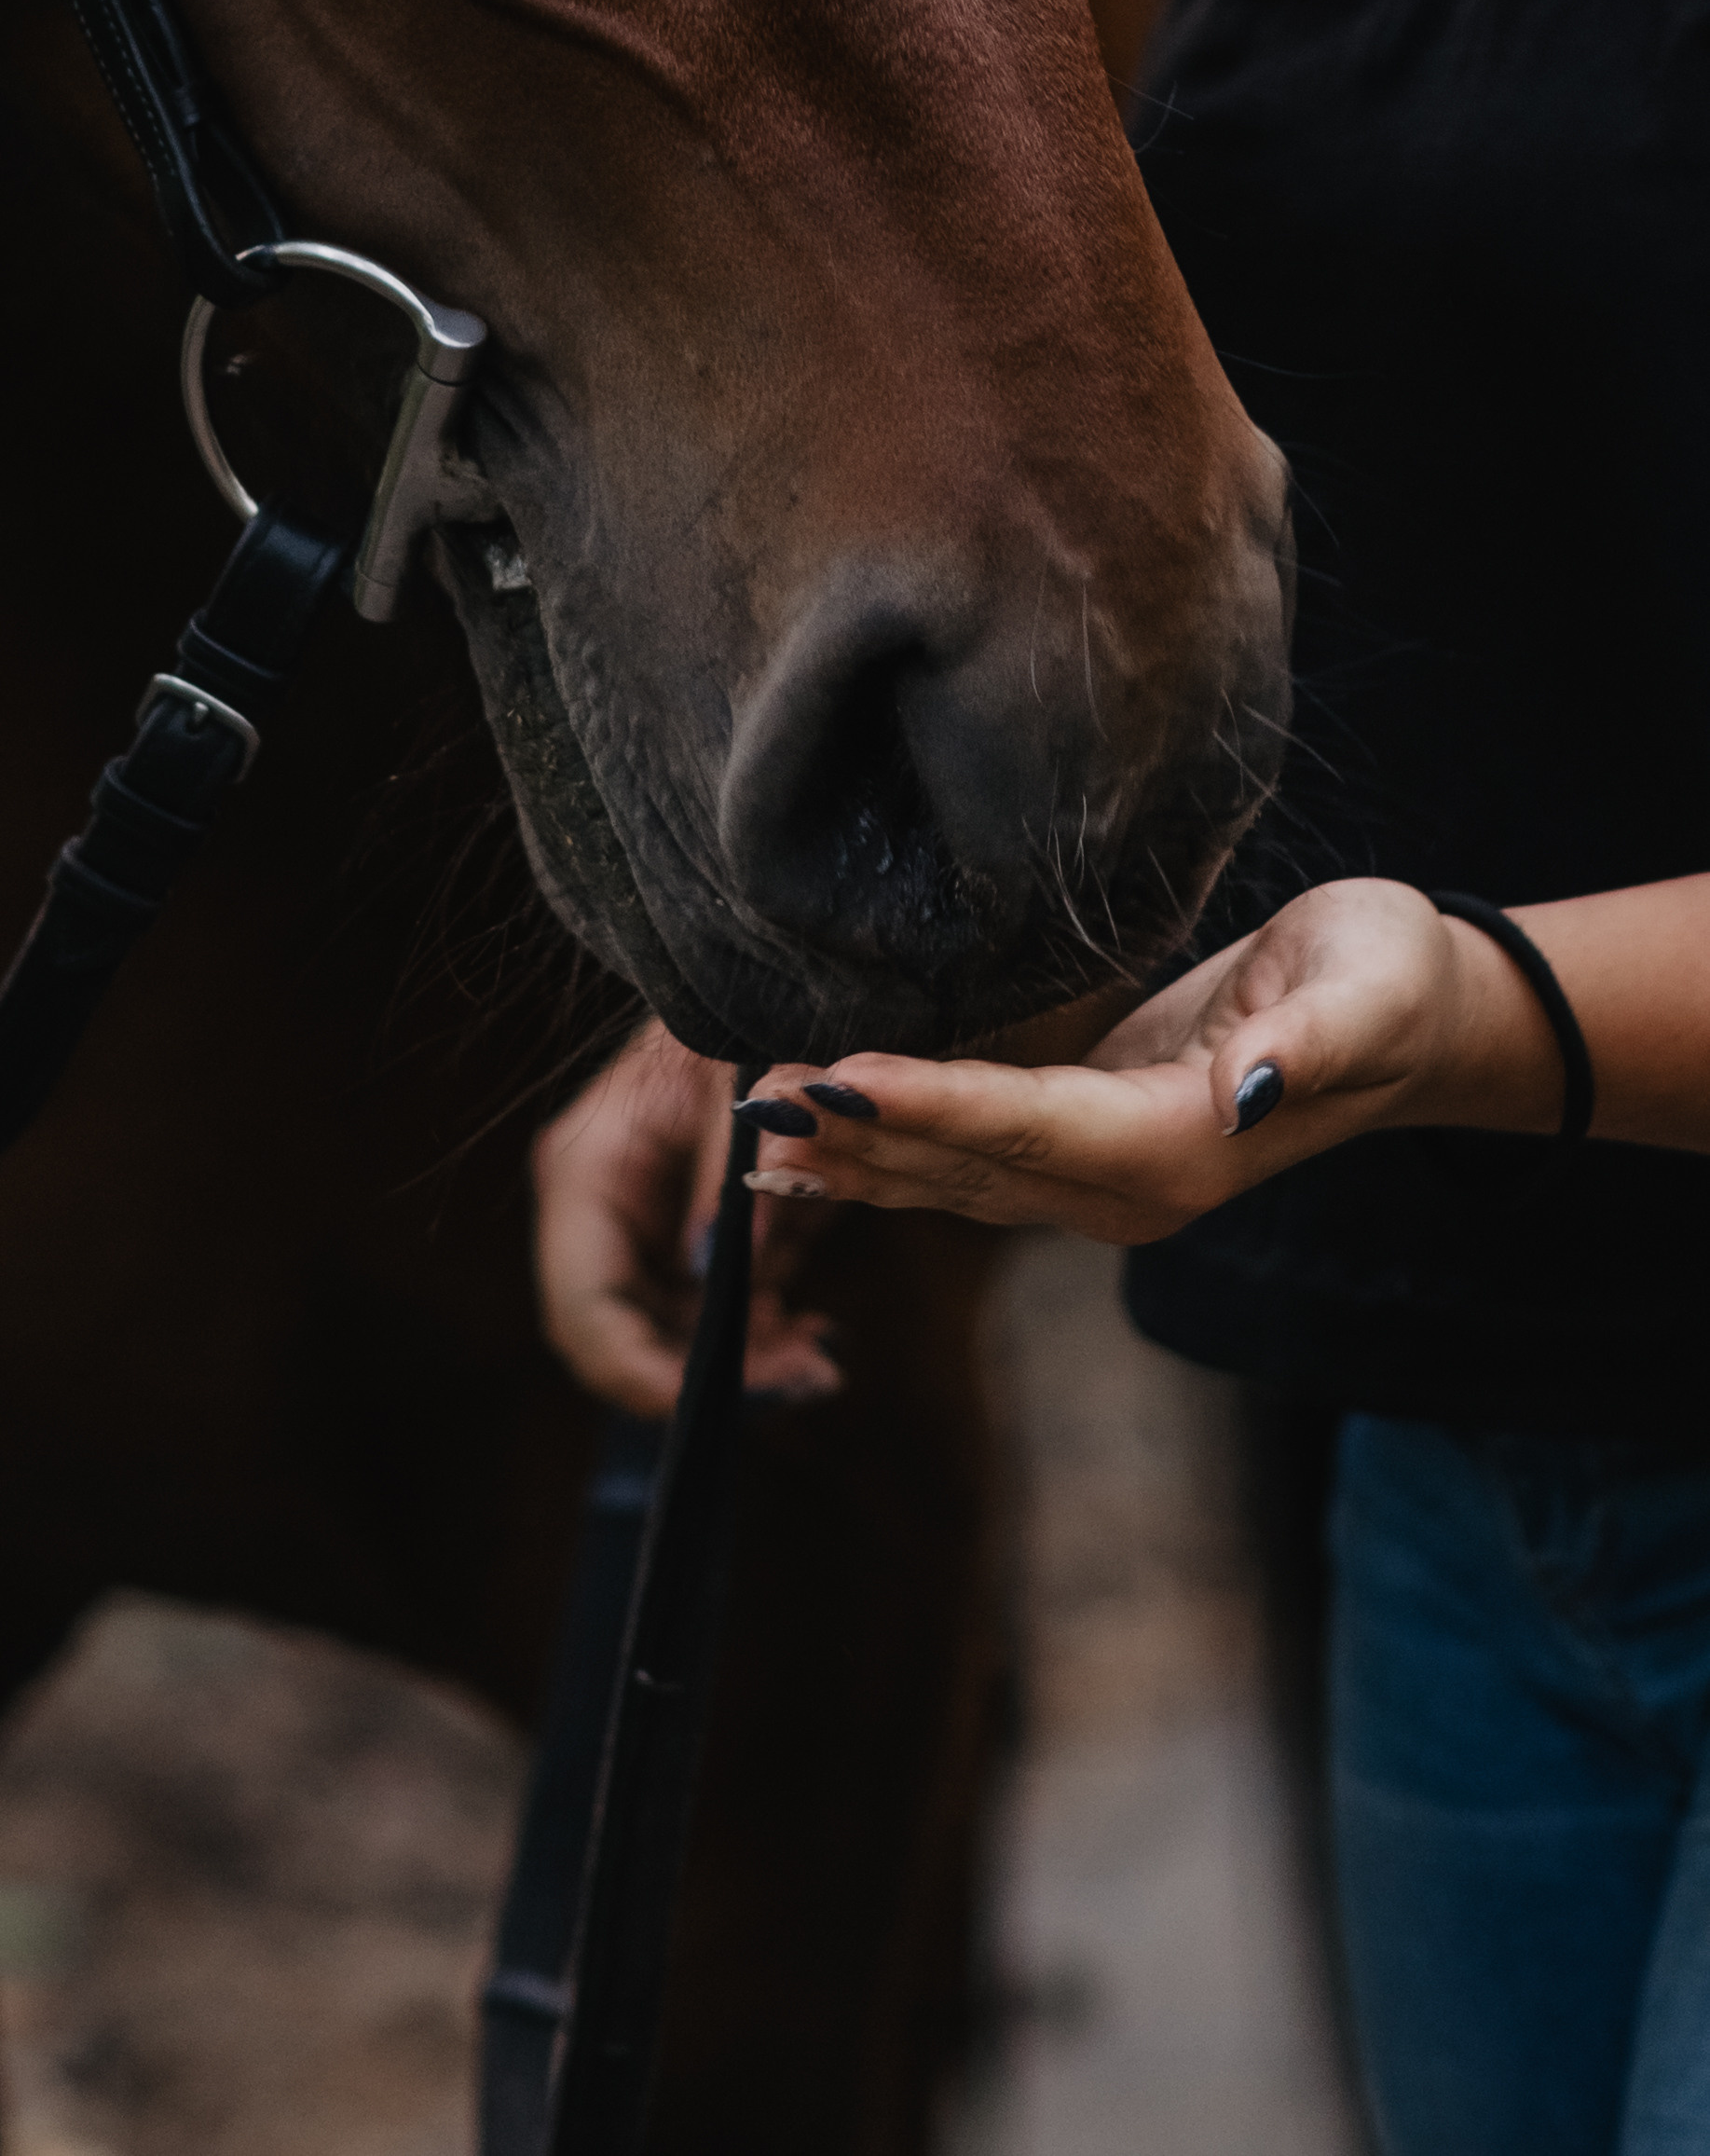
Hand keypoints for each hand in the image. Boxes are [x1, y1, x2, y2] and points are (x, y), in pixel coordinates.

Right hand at [531, 1017, 842, 1414]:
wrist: (760, 992)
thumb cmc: (742, 1020)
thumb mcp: (738, 1084)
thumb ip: (726, 1172)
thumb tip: (713, 1268)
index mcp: (586, 1171)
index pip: (586, 1308)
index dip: (643, 1373)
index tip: (726, 1401)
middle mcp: (595, 1210)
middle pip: (625, 1339)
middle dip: (707, 1378)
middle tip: (803, 1380)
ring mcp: (633, 1229)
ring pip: (669, 1339)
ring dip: (740, 1361)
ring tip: (816, 1359)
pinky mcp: (676, 1238)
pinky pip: (703, 1315)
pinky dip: (753, 1331)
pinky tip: (806, 1330)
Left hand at [739, 879, 1568, 1243]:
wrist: (1417, 1023)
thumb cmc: (1389, 978)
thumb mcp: (1369, 990)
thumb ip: (1303, 1046)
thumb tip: (1233, 1091)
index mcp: (1180, 1148)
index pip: (1029, 1127)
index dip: (928, 1107)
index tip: (836, 1081)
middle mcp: (1130, 1190)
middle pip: (968, 1166)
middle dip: (856, 1135)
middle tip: (749, 1097)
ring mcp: (1103, 1185)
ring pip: (952, 1181)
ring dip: (851, 1158)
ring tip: (751, 1126)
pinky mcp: (1086, 1155)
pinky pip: (967, 1168)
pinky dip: (886, 1158)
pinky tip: (812, 1151)